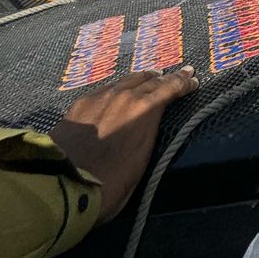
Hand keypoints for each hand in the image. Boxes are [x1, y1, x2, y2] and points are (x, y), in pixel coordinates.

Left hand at [49, 68, 198, 222]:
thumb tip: (145, 128)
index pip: (170, 88)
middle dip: (167, 77)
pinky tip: (118, 91)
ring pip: (127, 80)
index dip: (184, 83)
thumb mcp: (141, 163)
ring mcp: (100, 97)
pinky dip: (119, 88)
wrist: (64, 184)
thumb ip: (146, 136)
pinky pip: (106, 88)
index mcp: (144, 110)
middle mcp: (124, 96)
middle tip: (180, 73)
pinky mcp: (81, 103)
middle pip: (150, 80)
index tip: (194, 80)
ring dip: (143, 79)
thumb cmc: (110, 184)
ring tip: (151, 76)